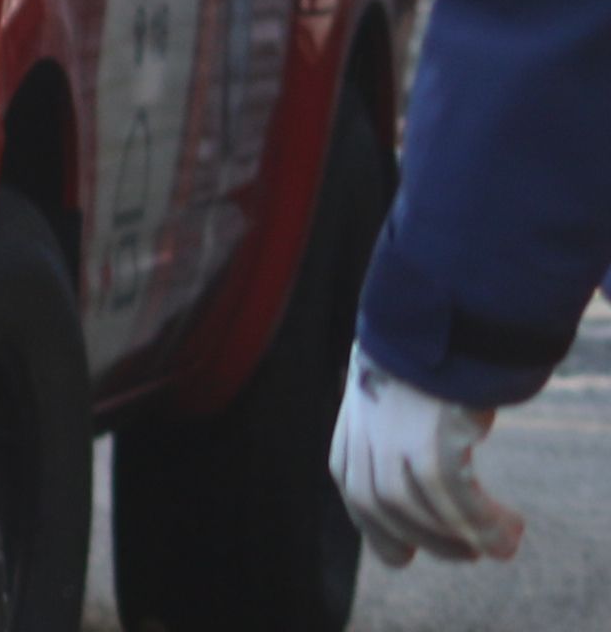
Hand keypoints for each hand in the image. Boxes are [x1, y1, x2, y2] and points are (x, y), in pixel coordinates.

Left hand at [336, 349, 527, 565]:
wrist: (441, 306)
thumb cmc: (433, 343)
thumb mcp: (402, 378)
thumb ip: (401, 412)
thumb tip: (431, 446)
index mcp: (354, 414)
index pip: (349, 482)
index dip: (373, 523)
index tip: (402, 553)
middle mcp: (366, 430)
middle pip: (378, 505)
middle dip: (421, 539)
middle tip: (465, 554)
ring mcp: (393, 438)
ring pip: (418, 510)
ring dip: (463, 536)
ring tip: (502, 545)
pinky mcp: (429, 442)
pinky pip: (455, 501)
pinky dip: (484, 524)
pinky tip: (510, 531)